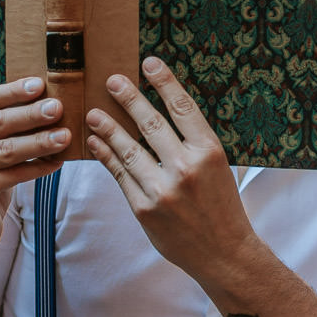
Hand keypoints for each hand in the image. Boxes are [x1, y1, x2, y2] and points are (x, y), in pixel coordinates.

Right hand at [0, 77, 67, 257]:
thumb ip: (4, 127)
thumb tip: (47, 102)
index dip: (14, 91)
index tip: (41, 84)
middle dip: (31, 114)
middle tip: (59, 108)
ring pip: (6, 149)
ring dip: (39, 142)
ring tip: (65, 136)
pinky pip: (11, 175)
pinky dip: (37, 169)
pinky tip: (56, 163)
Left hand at [84, 56, 255, 278]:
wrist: (224, 253)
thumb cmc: (223, 207)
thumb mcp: (220, 168)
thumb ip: (193, 143)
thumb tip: (164, 112)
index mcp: (209, 152)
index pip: (183, 107)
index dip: (165, 82)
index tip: (150, 63)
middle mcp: (185, 168)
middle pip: (150, 123)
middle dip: (128, 98)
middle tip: (112, 80)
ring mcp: (162, 190)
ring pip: (128, 148)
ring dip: (107, 127)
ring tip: (93, 112)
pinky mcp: (143, 209)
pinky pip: (119, 175)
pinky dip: (106, 156)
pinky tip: (96, 143)